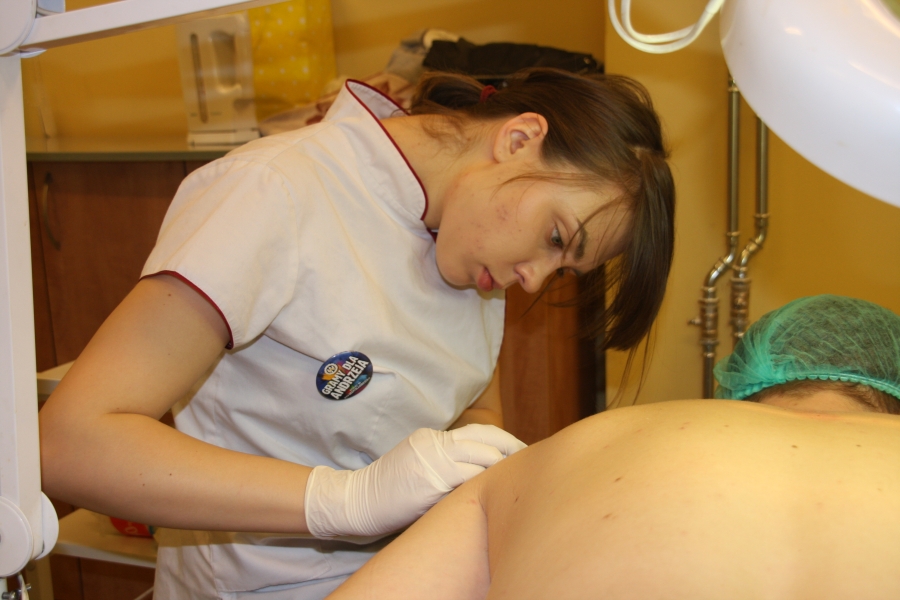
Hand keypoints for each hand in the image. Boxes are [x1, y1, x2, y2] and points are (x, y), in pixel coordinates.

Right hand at [304, 424, 525, 537]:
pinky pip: (469, 480)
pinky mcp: (431, 483)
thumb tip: (481, 467)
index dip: (504, 441)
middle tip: (531, 462)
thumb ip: (444, 459)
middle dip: (513, 450)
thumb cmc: (389, 489)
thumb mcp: (416, 463)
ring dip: (504, 468)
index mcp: (431, 437)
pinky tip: (499, 491)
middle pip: (486, 440)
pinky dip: (487, 484)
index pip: (478, 432)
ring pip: (483, 458)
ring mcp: (432, 462)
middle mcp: (433, 444)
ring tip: (519, 478)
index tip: (521, 451)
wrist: (356, 502)